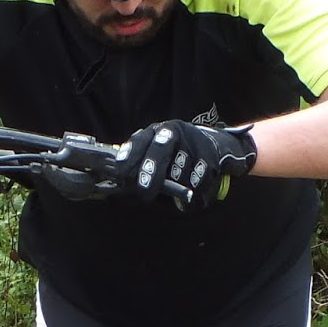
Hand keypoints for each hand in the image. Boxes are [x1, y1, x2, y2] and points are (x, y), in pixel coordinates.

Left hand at [114, 119, 257, 210]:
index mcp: (154, 132)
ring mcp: (192, 143)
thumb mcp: (152, 157)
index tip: (121, 174)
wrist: (207, 146)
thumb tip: (118, 191)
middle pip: (160, 150)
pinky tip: (191, 192)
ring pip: (179, 172)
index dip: (129, 157)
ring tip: (176, 191)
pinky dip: (193, 193)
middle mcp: (173, 132)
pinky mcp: (209, 158)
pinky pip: (198, 181)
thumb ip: (136, 171)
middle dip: (151, 173)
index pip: (139, 141)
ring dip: (175, 187)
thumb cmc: (170, 158)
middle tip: (144, 194)